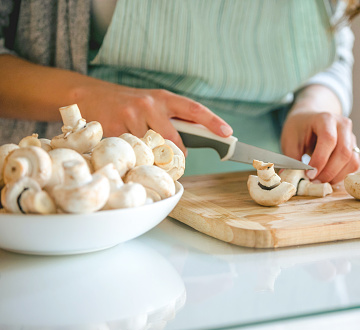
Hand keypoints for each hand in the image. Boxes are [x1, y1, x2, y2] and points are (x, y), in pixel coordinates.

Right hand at [0, 55, 232, 154]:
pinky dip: (133, 158)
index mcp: (164, 98)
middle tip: (175, 161)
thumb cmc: (130, 103)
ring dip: (152, 158)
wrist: (90, 95)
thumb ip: (172, 119)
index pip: (193, 109)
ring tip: (145, 153)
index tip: (227, 133)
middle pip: (172, 140)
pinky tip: (128, 152)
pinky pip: (131, 153)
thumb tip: (193, 142)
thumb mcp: (153, 103)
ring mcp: (130, 116)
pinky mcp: (113, 129)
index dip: (212, 121)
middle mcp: (149, 104)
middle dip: (177, 155)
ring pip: (151, 149)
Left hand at [280, 85, 359, 183]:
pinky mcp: (354, 148)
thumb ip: (292, 158)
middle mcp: (342, 125)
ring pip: (352, 161)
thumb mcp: (289, 139)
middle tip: (313, 181)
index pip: (328, 140)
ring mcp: (351, 137)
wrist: (310, 118)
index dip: (320, 160)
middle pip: (344, 152)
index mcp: (325, 118)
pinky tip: (328, 178)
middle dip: (328, 172)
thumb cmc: (299, 128)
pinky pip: (354, 166)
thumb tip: (293, 176)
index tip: (309, 174)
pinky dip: (342, 176)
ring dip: (336, 176)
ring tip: (320, 180)